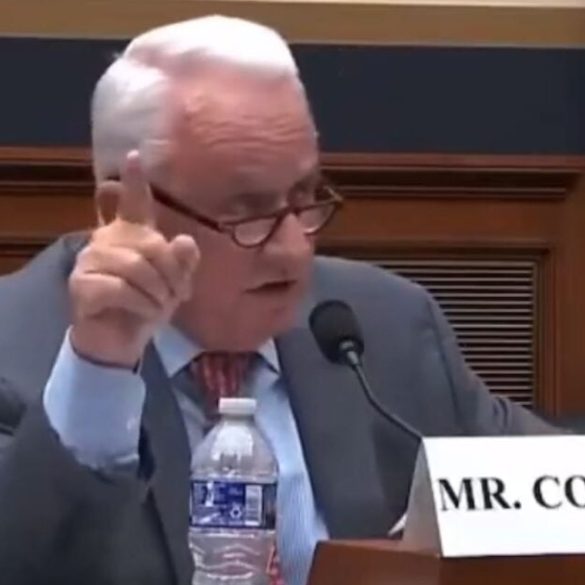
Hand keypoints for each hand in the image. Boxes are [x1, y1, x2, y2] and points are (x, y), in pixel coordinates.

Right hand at [69, 151, 198, 367]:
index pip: (132, 202)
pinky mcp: (81, 284)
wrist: (120, 340)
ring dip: (158, 292)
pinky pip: (121, 288)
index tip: (135, 155)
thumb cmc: (146, 305)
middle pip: (152, 245)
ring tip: (161, 306)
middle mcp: (106, 239)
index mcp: (130, 234)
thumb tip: (184, 241)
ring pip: (136, 267)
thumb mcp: (174, 284)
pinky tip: (144, 312)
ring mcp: (89, 260)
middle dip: (172, 274)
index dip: (134, 180)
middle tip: (178, 295)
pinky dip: (141, 304)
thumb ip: (183, 262)